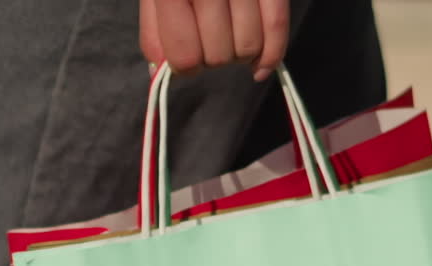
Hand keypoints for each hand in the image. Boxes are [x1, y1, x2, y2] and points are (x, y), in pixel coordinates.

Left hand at [140, 0, 289, 80]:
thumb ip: (154, 30)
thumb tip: (160, 72)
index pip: (186, 56)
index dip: (186, 66)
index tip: (187, 57)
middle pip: (219, 56)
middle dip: (213, 58)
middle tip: (209, 38)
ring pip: (248, 46)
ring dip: (240, 54)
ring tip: (231, 35)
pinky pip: (277, 26)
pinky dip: (271, 55)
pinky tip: (260, 67)